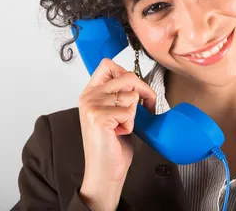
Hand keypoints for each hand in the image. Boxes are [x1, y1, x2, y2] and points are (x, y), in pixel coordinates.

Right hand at [77, 58, 156, 209]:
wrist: (105, 170)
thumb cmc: (112, 144)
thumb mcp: (114, 112)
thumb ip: (119, 93)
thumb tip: (138, 81)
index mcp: (90, 92)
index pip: (108, 64)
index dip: (127, 73)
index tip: (135, 87)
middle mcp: (89, 97)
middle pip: (127, 76)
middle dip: (144, 92)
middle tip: (146, 106)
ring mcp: (92, 106)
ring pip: (132, 95)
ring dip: (135, 113)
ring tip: (122, 126)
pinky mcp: (100, 117)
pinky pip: (130, 111)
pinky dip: (131, 124)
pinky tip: (119, 133)